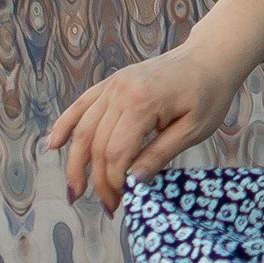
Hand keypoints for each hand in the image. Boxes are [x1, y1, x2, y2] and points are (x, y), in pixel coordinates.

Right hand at [49, 41, 234, 210]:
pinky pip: (82, 105)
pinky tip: (53, 145)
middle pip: (96, 143)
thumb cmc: (209, 94)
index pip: (116, 152)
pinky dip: (66, 125)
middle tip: (108, 206)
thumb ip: (160, 155)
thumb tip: (133, 182)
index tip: (120, 203)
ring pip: (83, 127)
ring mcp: (113, 84)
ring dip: (75, 162)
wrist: (210, 57)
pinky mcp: (112, 82)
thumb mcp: (193, 130)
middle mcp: (121, 91)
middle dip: (98, 179)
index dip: (114, 182)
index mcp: (143, 102)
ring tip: (75, 191)